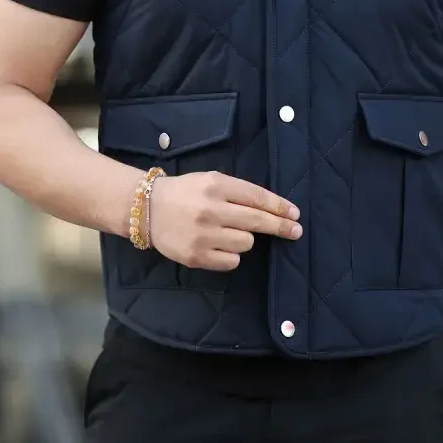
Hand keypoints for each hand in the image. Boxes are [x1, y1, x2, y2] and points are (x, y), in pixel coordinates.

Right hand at [149, 171, 301, 271]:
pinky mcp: (196, 256)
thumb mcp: (210, 180)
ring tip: (228, 232)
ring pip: (246, 243)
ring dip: (245, 239)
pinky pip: (231, 261)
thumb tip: (273, 209)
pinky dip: (231, 255)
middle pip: (258, 221)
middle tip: (296, 231)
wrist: (147, 209)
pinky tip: (219, 246)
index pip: (257, 197)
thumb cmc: (185, 192)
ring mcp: (204, 235)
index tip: (295, 213)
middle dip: (282, 226)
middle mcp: (211, 210)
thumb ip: (238, 192)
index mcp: (216, 186)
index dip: (280, 207)